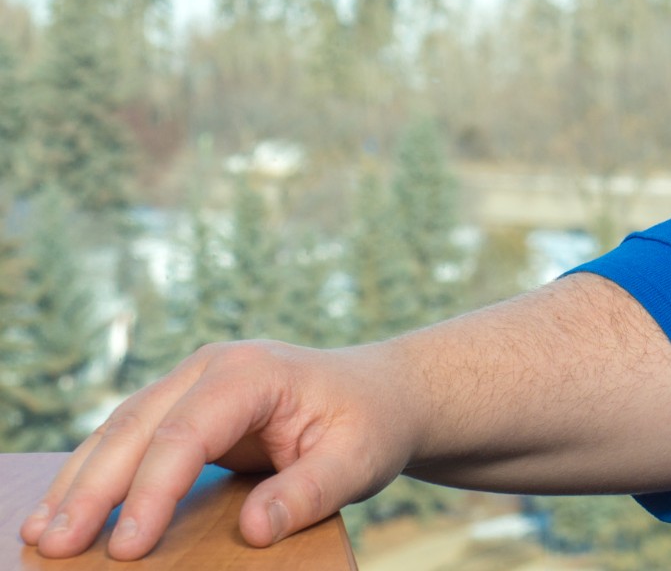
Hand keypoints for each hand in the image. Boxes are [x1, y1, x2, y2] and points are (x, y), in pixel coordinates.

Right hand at [19, 338, 419, 561]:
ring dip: (78, 482)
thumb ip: (309, 493)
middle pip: (136, 428)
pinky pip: (128, 439)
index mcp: (252, 373)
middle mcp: (211, 369)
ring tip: (39, 534)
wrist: (382, 393)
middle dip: (92, 490)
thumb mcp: (360, 460)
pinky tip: (63, 508)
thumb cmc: (371, 424)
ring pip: (118, 430)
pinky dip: (93, 473)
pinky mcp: (182, 407)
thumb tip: (254, 531)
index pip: (186, 435)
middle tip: (54, 546)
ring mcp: (191, 383)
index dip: (152, 494)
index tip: (127, 550)